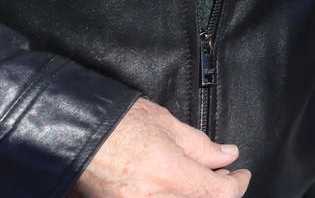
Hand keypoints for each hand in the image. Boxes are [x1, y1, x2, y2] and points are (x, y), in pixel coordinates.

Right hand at [71, 97, 250, 197]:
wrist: (74, 135)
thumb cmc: (118, 124)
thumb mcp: (167, 125)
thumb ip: (201, 146)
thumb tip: (227, 155)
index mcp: (172, 177)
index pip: (221, 194)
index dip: (238, 184)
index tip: (241, 174)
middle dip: (218, 192)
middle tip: (223, 176)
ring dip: (195, 194)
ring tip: (197, 179)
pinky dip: (171, 196)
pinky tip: (173, 187)